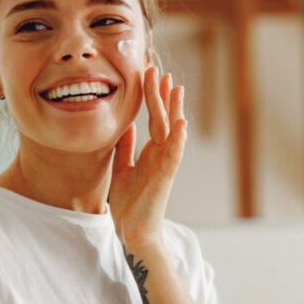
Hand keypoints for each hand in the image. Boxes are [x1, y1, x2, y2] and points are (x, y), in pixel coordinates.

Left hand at [109, 66, 186, 249]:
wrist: (132, 232)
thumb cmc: (130, 204)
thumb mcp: (121, 168)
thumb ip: (125, 147)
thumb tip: (125, 125)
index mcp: (150, 152)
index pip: (153, 119)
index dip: (153, 97)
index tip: (151, 75)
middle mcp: (160, 155)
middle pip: (163, 119)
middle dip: (162, 95)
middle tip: (161, 71)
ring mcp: (165, 165)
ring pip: (171, 131)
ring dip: (173, 109)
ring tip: (175, 87)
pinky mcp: (165, 178)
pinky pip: (174, 154)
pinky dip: (178, 138)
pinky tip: (181, 122)